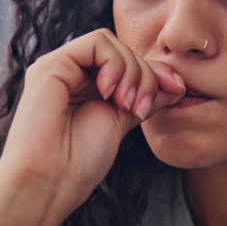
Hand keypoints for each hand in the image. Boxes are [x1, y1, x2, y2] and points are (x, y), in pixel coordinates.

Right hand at [0, 28, 185, 216]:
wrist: (49, 183)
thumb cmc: (79, 163)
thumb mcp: (122, 122)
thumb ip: (145, 98)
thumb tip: (177, 83)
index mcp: (85, 85)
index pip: (127, 60)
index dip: (155, 73)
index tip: (175, 91)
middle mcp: (70, 72)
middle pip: (121, 49)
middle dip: (145, 75)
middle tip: (140, 108)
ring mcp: (59, 67)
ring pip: (110, 42)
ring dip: (132, 72)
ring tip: (126, 106)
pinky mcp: (51, 65)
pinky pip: (96, 43)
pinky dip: (114, 65)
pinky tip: (109, 95)